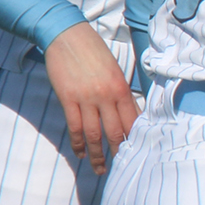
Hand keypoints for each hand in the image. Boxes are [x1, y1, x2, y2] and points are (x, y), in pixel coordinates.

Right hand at [44, 22, 139, 174]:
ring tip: (100, 169)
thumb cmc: (93, 51)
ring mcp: (86, 98)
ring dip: (97, 154)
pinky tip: (80, 153)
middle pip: (115, 131)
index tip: (137, 151)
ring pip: (94, 133)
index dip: (134, 137)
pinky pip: (75, 126)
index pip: (132, 119)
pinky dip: (78, 142)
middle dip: (118, 151)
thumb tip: (128, 112)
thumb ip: (120, 91)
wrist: (67, 36)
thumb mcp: (114, 70)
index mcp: (121, 88)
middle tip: (121, 167)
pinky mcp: (68, 99)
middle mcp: (106, 95)